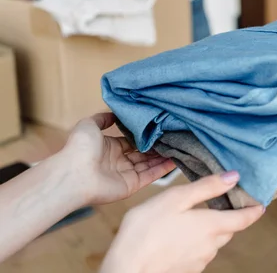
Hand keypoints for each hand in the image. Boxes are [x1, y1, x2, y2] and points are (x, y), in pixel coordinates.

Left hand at [59, 113, 175, 204]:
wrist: (74, 173)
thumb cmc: (79, 148)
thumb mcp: (89, 125)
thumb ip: (103, 118)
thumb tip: (114, 114)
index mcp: (109, 148)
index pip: (132, 142)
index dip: (145, 137)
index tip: (159, 129)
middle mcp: (118, 161)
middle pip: (143, 154)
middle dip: (157, 147)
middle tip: (173, 137)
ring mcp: (125, 174)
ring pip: (149, 164)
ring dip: (163, 157)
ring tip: (179, 147)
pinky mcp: (131, 185)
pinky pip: (150, 176)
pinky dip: (162, 169)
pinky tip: (174, 160)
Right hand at [100, 173, 264, 272]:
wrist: (127, 270)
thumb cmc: (146, 231)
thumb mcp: (176, 198)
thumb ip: (206, 187)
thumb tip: (233, 177)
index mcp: (212, 225)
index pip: (244, 218)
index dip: (254, 210)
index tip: (260, 204)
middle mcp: (211, 245)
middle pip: (229, 230)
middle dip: (229, 218)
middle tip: (223, 204)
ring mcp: (200, 260)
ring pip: (214, 242)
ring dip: (210, 231)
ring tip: (193, 219)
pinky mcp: (188, 270)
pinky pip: (199, 253)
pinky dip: (196, 243)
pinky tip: (178, 237)